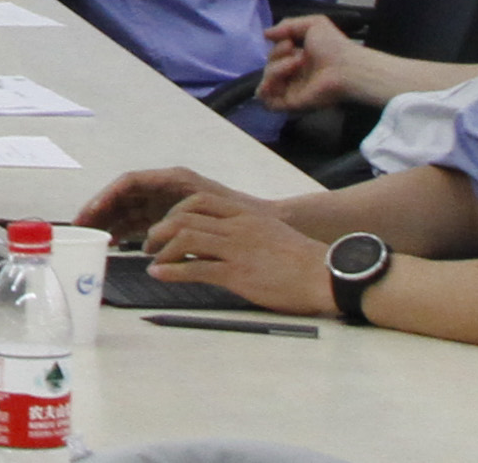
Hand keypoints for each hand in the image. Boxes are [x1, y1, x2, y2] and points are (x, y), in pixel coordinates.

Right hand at [74, 166, 258, 243]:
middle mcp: (166, 188)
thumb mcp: (209, 210)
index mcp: (173, 180)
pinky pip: (141, 221)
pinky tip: (114, 242)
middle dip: (101, 208)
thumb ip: (180, 217)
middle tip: (80, 227)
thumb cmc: (244, 214)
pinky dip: (125, 230)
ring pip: (129, 209)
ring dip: (109, 220)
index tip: (90, 213)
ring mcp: (167, 203)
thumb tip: (152, 232)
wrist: (272, 224)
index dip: (106, 196)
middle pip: (124, 195)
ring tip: (92, 236)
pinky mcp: (172, 218)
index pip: (130, 183)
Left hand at [146, 193, 339, 315]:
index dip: (173, 213)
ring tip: (152, 261)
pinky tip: (159, 275)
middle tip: (150, 245)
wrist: (326, 276)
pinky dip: (171, 271)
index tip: (164, 226)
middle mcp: (238, 226)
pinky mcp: (238, 274)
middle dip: (160, 230)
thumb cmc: (301, 260)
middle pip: (184, 217)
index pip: (198, 202)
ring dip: (162, 250)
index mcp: (245, 214)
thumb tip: (217, 242)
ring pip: (185, 238)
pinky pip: (195, 268)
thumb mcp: (269, 234)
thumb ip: (242, 232)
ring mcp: (236, 249)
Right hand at [261, 14, 360, 110]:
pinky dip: (265, 90)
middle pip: (269, 67)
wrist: (346, 67)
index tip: (289, 41)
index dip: (277, 47)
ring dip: (274, 70)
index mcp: (300, 59)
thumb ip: (287, 25)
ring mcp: (292, 90)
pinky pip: (268, 102)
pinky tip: (276, 79)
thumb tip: (266, 34)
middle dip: (275, 55)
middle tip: (292, 49)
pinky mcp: (292, 103)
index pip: (275, 56)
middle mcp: (294, 75)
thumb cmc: (334, 46)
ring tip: (295, 63)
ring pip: (266, 83)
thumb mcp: (313, 24)